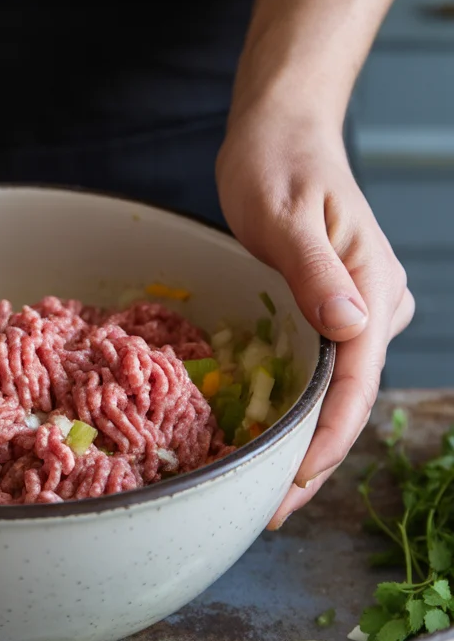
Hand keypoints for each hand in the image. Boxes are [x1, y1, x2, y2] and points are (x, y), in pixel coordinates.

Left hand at [216, 113, 413, 528]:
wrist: (282, 130)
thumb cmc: (277, 163)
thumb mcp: (284, 213)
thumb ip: (315, 270)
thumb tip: (352, 327)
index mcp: (370, 285)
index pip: (357, 381)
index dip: (327, 441)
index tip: (292, 486)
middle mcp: (376, 303)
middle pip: (351, 398)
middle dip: (314, 457)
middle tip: (268, 510)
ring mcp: (361, 308)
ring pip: (340, 390)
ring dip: (308, 439)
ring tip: (265, 487)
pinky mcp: (338, 307)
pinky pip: (327, 370)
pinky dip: (302, 406)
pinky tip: (273, 433)